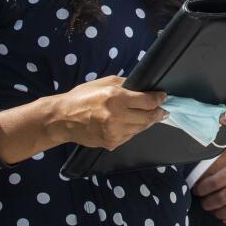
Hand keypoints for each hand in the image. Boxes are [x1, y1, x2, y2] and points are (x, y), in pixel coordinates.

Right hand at [47, 76, 166, 149]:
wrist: (62, 119)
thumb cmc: (82, 97)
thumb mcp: (104, 83)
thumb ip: (125, 85)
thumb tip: (143, 88)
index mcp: (116, 97)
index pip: (147, 101)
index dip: (159, 99)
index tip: (163, 97)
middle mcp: (116, 116)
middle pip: (148, 117)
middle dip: (158, 113)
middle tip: (163, 110)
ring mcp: (114, 132)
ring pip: (141, 128)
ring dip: (148, 122)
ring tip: (152, 116)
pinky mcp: (111, 143)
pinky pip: (130, 136)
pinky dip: (134, 130)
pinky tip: (132, 124)